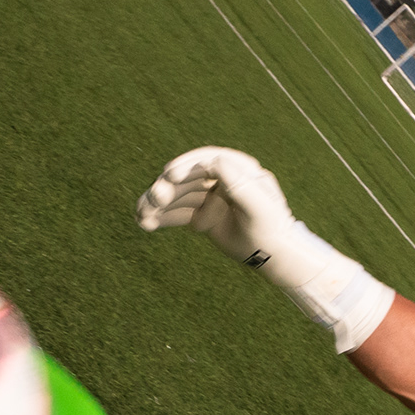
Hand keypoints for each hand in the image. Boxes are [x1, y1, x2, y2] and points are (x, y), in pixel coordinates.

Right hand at [137, 145, 302, 267]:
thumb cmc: (270, 228)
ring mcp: (209, 197)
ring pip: (178, 196)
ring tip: (140, 215)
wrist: (273, 254)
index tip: (169, 176)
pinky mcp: (201, 215)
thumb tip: (214, 160)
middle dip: (168, 188)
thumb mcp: (258, 206)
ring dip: (157, 204)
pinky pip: (178, 213)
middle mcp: (220, 179)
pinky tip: (145, 223)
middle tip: (154, 200)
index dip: (186, 166)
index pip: (205, 161)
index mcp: (237, 168)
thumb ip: (239, 184)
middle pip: (187, 179)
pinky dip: (161, 218)